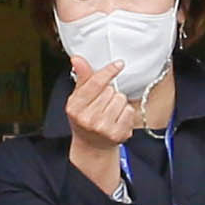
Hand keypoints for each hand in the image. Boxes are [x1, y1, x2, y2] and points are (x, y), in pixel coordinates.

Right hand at [63, 60, 139, 188]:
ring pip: (121, 99)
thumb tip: (77, 58)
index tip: (118, 64)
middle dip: (109, 92)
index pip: (95, 83)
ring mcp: (103, 128)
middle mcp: (88, 119)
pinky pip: (129, 111)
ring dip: (118, 103)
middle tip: (102, 103)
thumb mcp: (78, 98)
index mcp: (75, 107)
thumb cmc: (85, 119)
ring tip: (110, 111)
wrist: (92, 146)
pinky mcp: (118, 134)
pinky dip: (125, 113)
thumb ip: (82, 77)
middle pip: (110, 90)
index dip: (109, 71)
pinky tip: (117, 119)